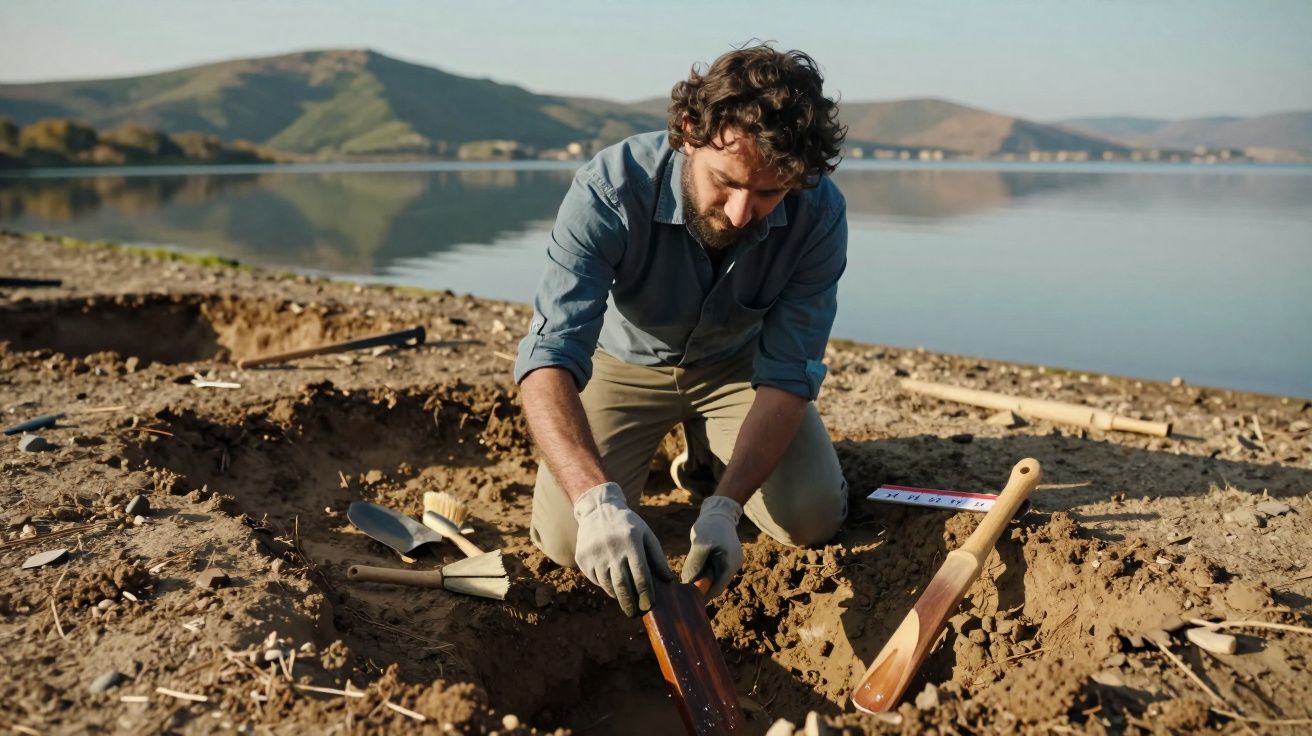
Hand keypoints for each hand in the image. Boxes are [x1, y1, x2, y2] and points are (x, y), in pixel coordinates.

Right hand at [573, 482, 672, 616]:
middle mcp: (611, 548)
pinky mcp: (582, 557)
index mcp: (631, 541)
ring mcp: (594, 553)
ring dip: (617, 595)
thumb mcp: (646, 534)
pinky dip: (604, 585)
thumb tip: (668, 580)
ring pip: (607, 584)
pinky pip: (594, 579)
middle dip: (630, 603)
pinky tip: (610, 584)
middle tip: (634, 614)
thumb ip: (657, 557)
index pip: (640, 575)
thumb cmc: (628, 525)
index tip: (648, 606)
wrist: (598, 509)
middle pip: (622, 584)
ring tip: (624, 600)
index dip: (645, 593)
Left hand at [681, 495, 742, 597]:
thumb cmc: (710, 526)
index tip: (687, 598)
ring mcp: (730, 562)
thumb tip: (687, 583)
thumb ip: (695, 564)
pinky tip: (692, 568)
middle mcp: (733, 565)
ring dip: (701, 578)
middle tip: (683, 590)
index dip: (702, 594)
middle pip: (715, 584)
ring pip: (713, 578)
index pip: (717, 588)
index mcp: (731, 564)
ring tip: (687, 577)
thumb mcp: (700, 544)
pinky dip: (703, 571)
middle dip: (701, 587)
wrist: (718, 512)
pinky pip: (713, 570)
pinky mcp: (724, 559)